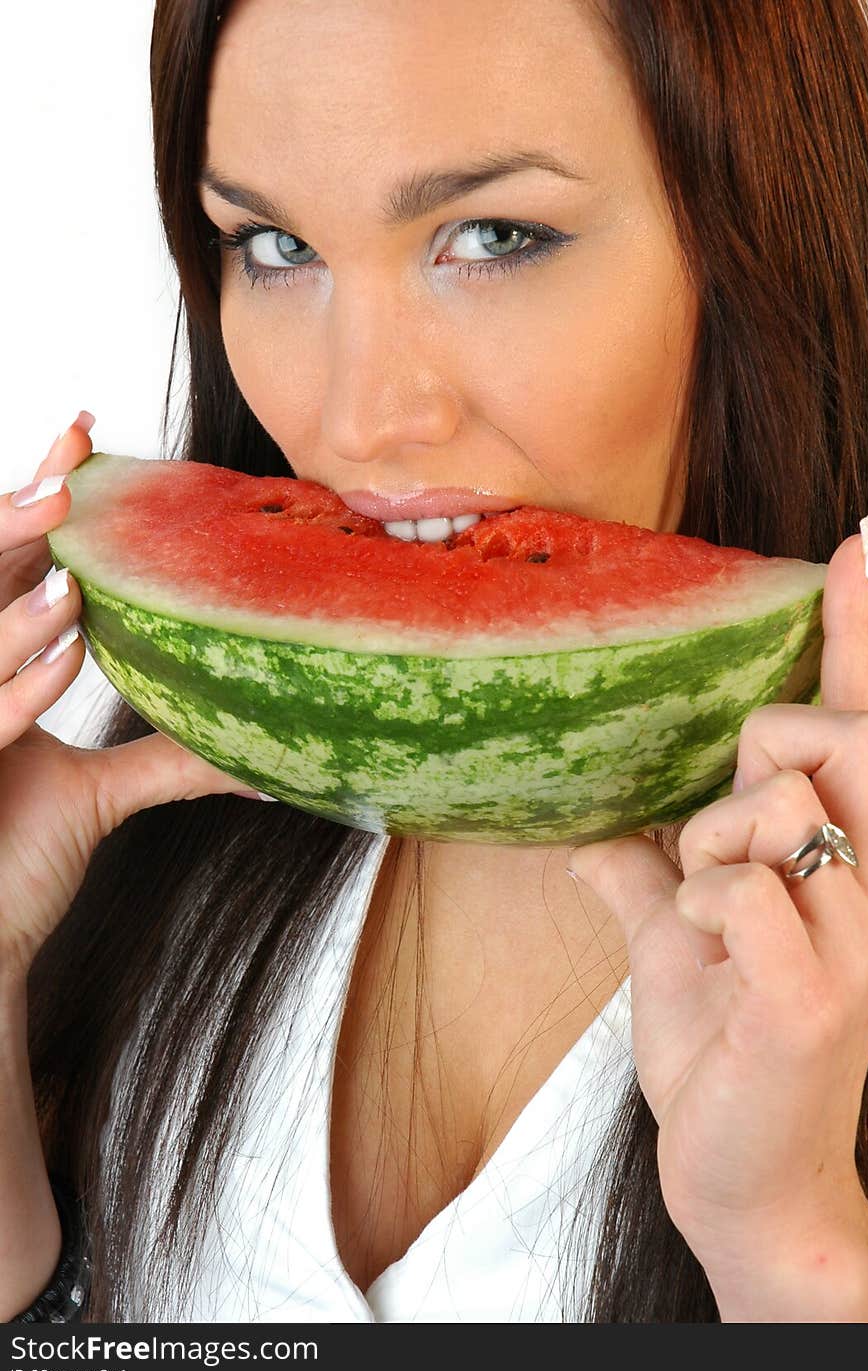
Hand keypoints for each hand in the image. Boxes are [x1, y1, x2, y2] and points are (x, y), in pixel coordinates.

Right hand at [0, 414, 266, 981]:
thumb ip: (168, 763)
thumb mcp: (99, 797)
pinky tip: (64, 650)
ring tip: (76, 571)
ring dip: (19, 600)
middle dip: (18, 523)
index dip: (40, 499)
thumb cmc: (17, 858)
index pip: (13, 563)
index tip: (84, 435)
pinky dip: (18, 684)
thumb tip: (262, 760)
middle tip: (70, 475)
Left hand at [566, 524, 867, 1284]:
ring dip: (708, 852)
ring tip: (712, 923)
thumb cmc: (721, 1050)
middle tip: (723, 847)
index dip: (864, 628)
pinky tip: (712, 964)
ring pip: (770, 803)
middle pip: (823, 733)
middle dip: (753, 762)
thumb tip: (589, 834)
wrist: (741, 1176)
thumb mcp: (677, 942)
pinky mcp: (818, 992)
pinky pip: (734, 885)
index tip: (859, 540)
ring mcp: (862, 938)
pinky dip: (694, 909)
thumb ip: (649, 874)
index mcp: (855, 860)